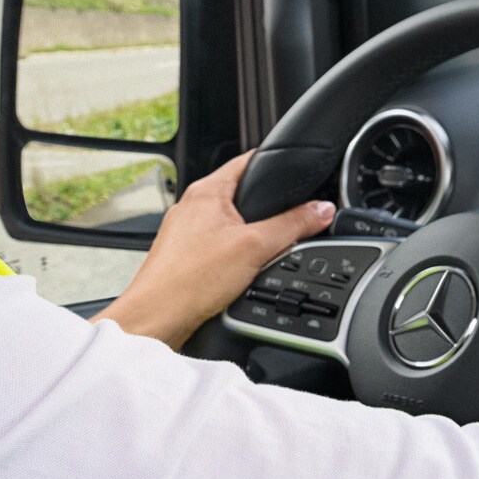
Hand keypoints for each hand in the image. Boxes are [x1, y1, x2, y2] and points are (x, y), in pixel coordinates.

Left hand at [103, 151, 335, 348]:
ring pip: (231, 225)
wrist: (158, 317)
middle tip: (285, 225)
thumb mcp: (255, 247)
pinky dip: (234, 257)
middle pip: (241, 195)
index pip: (248, 161)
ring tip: (259, 256)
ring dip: (250, 238)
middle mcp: (192, 206)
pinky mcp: (185, 257)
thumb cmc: (189, 280)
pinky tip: (240, 275)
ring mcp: (185, 232)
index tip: (296, 171)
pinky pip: (219, 248)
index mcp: (206, 190)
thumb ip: (292, 225)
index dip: (275, 164)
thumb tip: (320, 209)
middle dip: (266, 210)